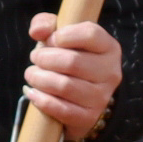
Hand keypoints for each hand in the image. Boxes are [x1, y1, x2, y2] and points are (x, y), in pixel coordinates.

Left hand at [25, 14, 123, 138]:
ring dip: (40, 79)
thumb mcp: (59, 36)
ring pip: (65, 86)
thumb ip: (46, 24)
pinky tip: (33, 93)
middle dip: (45, 59)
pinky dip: (42, 100)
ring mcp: (101, 97)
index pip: (90, 34)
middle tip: (35, 59)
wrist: (77, 98)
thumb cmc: (67, 59)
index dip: (64, 35)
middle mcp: (110, 72)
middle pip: (73, 61)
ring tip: (32, 75)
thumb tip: (37, 32)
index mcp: (108, 48)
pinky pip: (62, 109)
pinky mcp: (89, 117)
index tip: (50, 40)